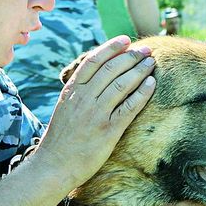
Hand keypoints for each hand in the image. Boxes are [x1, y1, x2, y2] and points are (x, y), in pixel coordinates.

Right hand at [37, 35, 155, 189]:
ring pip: (122, 84)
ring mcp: (96, 114)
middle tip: (145, 50)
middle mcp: (83, 99)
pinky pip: (129, 107)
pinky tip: (151, 84)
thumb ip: (79, 91)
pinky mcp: (107, 130)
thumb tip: (96, 75)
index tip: (125, 40)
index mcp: (72, 91)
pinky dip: (142, 93)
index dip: (111, 47)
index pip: (93, 61)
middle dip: (131, 56)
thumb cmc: (61, 138)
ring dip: (140, 70)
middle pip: (111, 69)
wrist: (54, 165)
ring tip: (151, 62)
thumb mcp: (65, 108)